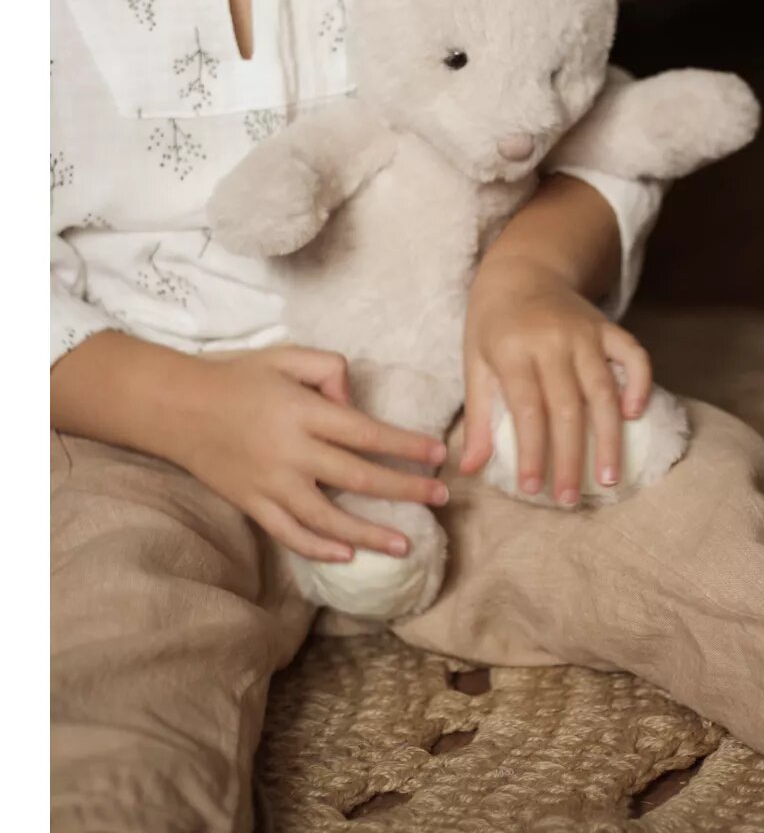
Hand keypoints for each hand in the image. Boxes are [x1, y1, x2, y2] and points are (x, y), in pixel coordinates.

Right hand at [178, 346, 448, 562]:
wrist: (176, 407)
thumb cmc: (237, 376)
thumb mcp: (286, 356)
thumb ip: (328, 369)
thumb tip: (354, 401)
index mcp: (303, 411)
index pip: (366, 433)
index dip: (406, 446)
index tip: (438, 454)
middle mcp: (290, 451)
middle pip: (358, 477)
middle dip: (405, 489)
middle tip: (441, 497)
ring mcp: (270, 483)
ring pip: (328, 518)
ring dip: (370, 533)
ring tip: (405, 544)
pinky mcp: (252, 504)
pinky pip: (289, 534)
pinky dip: (319, 548)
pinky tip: (348, 554)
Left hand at [460, 257, 651, 501]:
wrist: (522, 271)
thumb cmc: (493, 325)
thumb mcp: (475, 364)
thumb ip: (478, 417)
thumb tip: (468, 468)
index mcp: (513, 350)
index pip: (527, 410)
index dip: (531, 452)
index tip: (532, 488)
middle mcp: (552, 341)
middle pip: (567, 409)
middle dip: (570, 458)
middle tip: (568, 499)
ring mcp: (584, 333)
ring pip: (603, 390)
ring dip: (609, 437)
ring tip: (610, 478)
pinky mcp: (607, 327)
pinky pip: (633, 355)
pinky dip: (639, 384)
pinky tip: (635, 416)